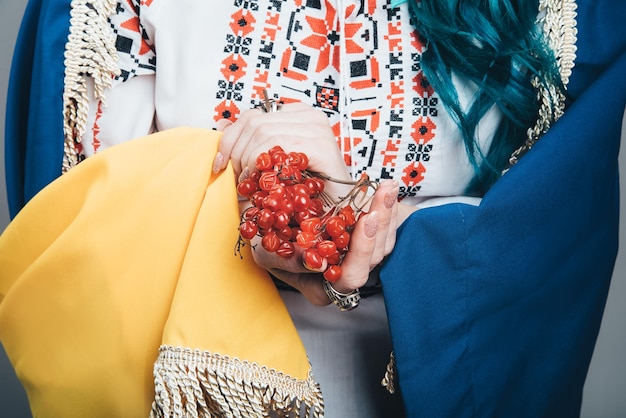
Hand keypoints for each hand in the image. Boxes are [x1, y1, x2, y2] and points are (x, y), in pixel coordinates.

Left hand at [214, 103, 352, 193]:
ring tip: (249, 185)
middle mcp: (310, 117)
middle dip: (236, 153)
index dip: (230, 139)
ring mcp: (318, 130)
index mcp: (297, 116)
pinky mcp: (323, 147)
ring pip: (263, 133)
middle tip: (235, 179)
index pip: (252, 116)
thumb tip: (220, 123)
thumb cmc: (303, 193)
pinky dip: (264, 166)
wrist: (333, 217)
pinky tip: (263, 184)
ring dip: (248, 162)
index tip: (220, 164)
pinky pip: (280, 147)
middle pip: (255, 123)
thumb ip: (247, 143)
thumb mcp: (270, 165)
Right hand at [250, 179, 398, 305]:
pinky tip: (384, 187)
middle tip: (382, 194)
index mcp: (319, 286)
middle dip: (381, 224)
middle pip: (373, 258)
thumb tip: (318, 265)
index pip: (349, 277)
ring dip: (387, 212)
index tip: (366, 219)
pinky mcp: (361, 239)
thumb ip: (288, 260)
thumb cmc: (262, 236)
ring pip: (382, 243)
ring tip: (387, 186)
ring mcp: (353, 257)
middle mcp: (340, 275)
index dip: (361, 251)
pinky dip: (385, 208)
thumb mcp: (265, 248)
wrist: (264, 208)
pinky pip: (383, 230)